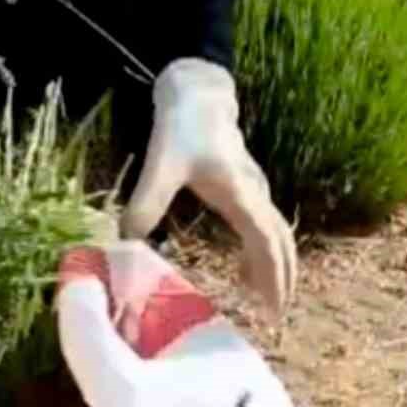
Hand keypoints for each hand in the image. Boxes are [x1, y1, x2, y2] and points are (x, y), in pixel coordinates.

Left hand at [121, 59, 296, 318]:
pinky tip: (245, 268)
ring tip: (262, 298)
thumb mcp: (162, 164)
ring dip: (274, 266)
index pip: (266, 243)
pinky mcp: (246, 186)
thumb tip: (125, 241)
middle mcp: (255, 193)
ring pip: (276, 234)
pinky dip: (263, 250)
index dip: (272, 277)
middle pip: (281, 242)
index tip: (273, 309)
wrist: (198, 90)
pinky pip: (265, 225)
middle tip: (274, 316)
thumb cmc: (183, 125)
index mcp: (241, 193)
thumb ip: (146, 201)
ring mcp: (254, 189)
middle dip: (281, 278)